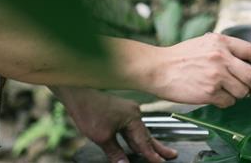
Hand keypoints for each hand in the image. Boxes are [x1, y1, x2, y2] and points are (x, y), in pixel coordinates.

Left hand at [51, 86, 176, 162]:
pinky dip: (136, 137)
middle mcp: (133, 112)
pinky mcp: (120, 111)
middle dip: (158, 147)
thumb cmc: (89, 111)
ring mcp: (127, 111)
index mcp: (132, 117)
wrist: (78, 94)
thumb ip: (115, 152)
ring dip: (147, 143)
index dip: (152, 155)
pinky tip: (136, 143)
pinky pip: (132, 128)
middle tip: (171, 155)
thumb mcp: (102, 137)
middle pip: (147, 134)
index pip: (144, 141)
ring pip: (139, 131)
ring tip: (157, 152)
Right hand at [150, 32, 250, 107]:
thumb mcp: (204, 43)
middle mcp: (221, 57)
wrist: (159, 68)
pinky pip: (228, 101)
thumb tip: (246, 62)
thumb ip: (225, 50)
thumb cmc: (180, 57)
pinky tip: (214, 96)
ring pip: (242, 91)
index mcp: (221, 42)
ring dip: (238, 95)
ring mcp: (216, 75)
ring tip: (225, 91)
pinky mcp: (210, 91)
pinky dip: (225, 102)